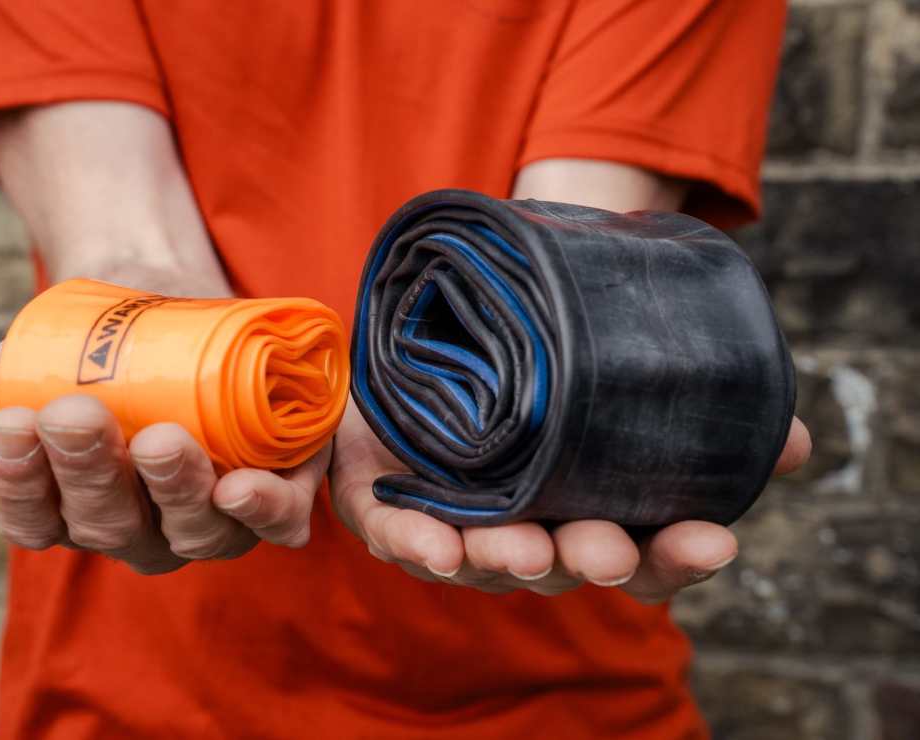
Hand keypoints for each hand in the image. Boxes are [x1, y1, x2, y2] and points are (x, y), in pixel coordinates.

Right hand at [0, 343, 327, 573]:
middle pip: (110, 525)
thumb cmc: (88, 352)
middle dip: (90, 472)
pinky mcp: (275, 488)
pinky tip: (242, 486)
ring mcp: (209, 516)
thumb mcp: (23, 368)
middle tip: (73, 414)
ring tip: (157, 440)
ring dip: (173, 489)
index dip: (18, 483)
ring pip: (191, 528)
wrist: (169, 299)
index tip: (8, 424)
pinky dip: (264, 510)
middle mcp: (141, 529)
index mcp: (71, 511)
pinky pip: (275, 519)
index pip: (34, 521)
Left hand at [330, 400, 810, 600]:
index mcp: (592, 514)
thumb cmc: (539, 378)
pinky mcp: (399, 507)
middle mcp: (534, 533)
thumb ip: (694, 405)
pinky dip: (419, 544)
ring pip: (490, 558)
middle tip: (609, 548)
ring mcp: (465, 525)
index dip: (679, 557)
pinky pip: (405, 537)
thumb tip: (794, 443)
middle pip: (570, 564)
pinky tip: (437, 546)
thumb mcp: (615, 374)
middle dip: (593, 558)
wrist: (437, 345)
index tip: (715, 539)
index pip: (647, 557)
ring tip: (527, 548)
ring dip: (510, 558)